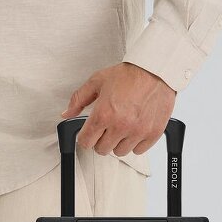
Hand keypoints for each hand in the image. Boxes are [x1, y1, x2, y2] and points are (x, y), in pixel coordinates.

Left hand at [60, 62, 175, 156]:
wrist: (154, 70)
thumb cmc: (128, 74)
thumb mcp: (97, 81)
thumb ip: (79, 99)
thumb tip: (67, 114)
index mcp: (104, 114)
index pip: (86, 142)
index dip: (85, 137)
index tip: (89, 133)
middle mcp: (121, 125)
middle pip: (102, 150)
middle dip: (101, 139)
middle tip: (106, 127)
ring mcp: (138, 131)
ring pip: (120, 152)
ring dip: (118, 142)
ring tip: (121, 127)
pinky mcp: (153, 133)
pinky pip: (139, 151)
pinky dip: (135, 143)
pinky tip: (134, 130)